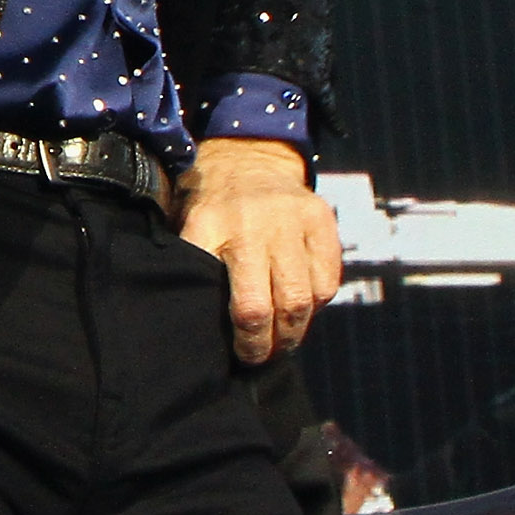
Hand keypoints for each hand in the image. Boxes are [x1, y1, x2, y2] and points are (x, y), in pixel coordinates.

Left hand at [174, 137, 342, 364]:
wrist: (245, 157)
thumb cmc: (210, 208)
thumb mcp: (187, 229)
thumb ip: (194, 270)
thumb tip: (198, 329)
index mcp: (208, 226)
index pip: (233, 300)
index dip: (243, 339)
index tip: (241, 355)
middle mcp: (251, 222)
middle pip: (272, 306)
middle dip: (270, 344)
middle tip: (263, 358)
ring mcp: (290, 219)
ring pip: (303, 299)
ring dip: (295, 330)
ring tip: (284, 340)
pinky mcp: (320, 219)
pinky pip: (327, 281)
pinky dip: (317, 303)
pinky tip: (300, 307)